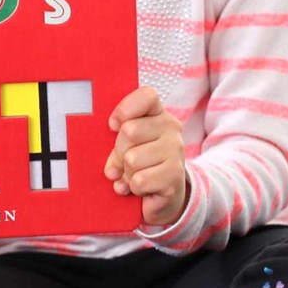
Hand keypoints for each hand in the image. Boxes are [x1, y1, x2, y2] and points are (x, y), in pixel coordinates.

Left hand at [104, 86, 185, 226]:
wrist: (166, 190)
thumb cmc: (140, 159)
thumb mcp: (127, 143)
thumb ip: (117, 141)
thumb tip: (111, 170)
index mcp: (157, 113)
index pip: (147, 96)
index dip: (125, 109)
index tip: (113, 125)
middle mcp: (171, 128)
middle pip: (130, 131)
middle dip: (118, 151)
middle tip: (123, 161)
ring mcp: (176, 151)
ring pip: (132, 159)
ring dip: (126, 173)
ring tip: (134, 175)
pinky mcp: (175, 175)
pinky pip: (140, 180)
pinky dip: (134, 187)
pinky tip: (142, 187)